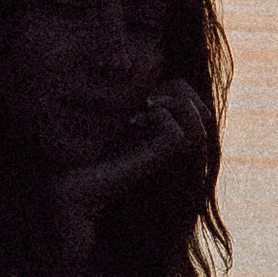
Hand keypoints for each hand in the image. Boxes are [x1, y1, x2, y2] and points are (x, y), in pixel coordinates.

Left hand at [48, 76, 208, 256]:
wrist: (71, 193)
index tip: (146, 93)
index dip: (182, 89)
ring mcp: (166, 159)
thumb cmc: (85, 159)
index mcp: (167, 138)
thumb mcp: (116, 125)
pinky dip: (159, 117)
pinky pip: (178, 134)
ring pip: (202, 124)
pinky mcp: (153, 165)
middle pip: (207, 113)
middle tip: (146, 99)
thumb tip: (155, 83)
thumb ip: (138, 110)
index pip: (201, 106)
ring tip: (144, 106)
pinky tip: (134, 121)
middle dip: (181, 91)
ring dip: (175, 103)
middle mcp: (172, 149)